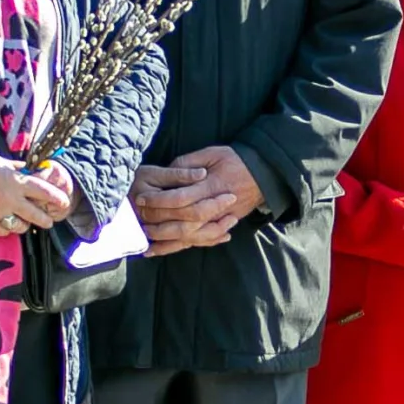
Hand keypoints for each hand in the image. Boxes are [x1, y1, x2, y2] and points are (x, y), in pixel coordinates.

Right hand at [0, 145, 74, 237]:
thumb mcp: (0, 161)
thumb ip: (17, 169)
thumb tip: (29, 170)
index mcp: (15, 181)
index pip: (44, 192)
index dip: (58, 199)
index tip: (64, 203)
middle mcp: (9, 198)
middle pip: (36, 215)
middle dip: (46, 220)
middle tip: (49, 220)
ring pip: (20, 227)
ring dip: (25, 225)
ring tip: (25, 221)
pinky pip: (2, 232)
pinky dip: (6, 229)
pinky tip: (6, 224)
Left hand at [135, 147, 264, 256]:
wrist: (263, 173)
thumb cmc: (236, 160)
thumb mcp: (212, 153)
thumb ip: (189, 163)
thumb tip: (168, 172)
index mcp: (211, 186)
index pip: (181, 198)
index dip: (159, 200)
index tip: (142, 198)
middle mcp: (216, 207)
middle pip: (184, 222)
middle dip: (159, 223)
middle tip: (140, 220)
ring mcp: (221, 219)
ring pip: (192, 237)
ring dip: (168, 241)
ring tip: (148, 240)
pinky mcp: (223, 226)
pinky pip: (202, 241)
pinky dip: (184, 247)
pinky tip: (163, 250)